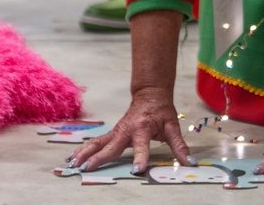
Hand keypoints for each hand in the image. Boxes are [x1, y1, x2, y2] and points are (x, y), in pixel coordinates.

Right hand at [66, 86, 193, 173]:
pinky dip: (84, 149)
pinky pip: (96, 142)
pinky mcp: (112, 133)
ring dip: (85, 152)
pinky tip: (73, 158)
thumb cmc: (161, 111)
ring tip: (73, 164)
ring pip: (98, 142)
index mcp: (143, 127)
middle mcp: (126, 129)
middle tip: (88, 168)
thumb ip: (179, 146)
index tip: (138, 170)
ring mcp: (116, 131)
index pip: (142, 145)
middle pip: (111, 145)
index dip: (141, 157)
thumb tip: (190, 163)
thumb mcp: (173, 126)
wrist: (149, 94)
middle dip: (100, 157)